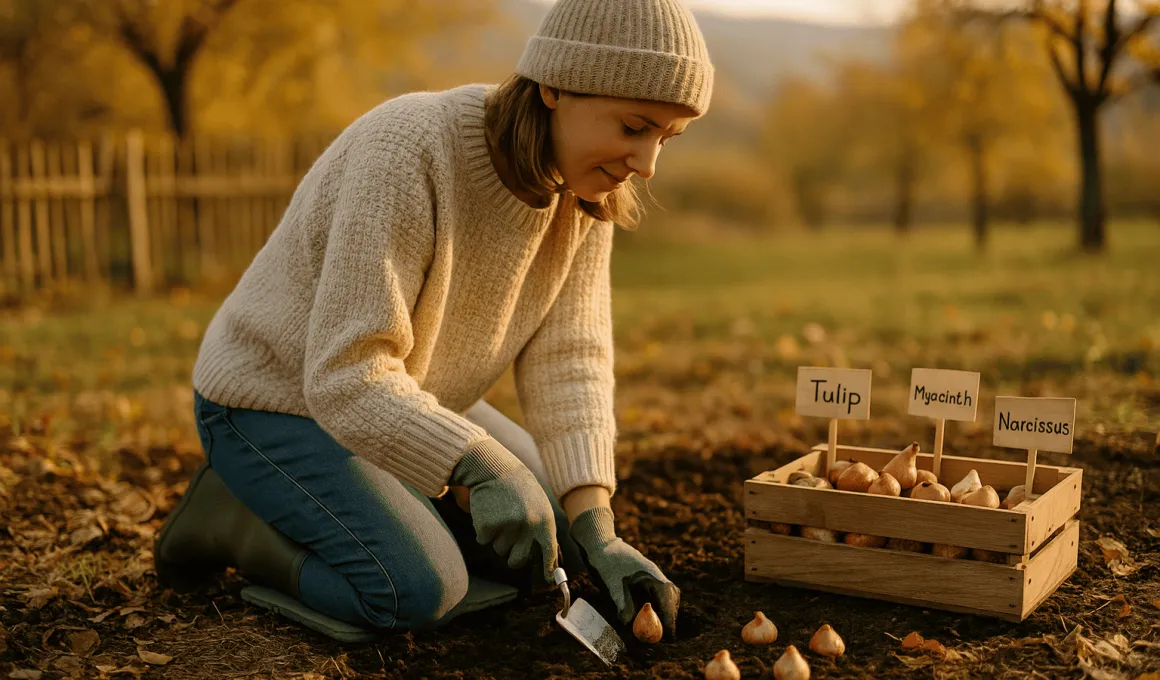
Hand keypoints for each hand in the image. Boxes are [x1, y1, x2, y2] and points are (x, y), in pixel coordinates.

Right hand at [449, 439, 558, 582]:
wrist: (495, 468)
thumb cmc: (520, 490)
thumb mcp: (539, 507)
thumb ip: (543, 532)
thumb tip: (551, 563)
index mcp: (544, 521)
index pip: (548, 554)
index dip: (547, 570)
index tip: (547, 580)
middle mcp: (527, 527)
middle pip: (517, 561)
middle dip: (513, 557)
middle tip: (511, 541)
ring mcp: (506, 527)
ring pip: (499, 551)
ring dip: (497, 539)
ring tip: (500, 516)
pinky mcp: (487, 525)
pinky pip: (483, 541)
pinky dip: (483, 530)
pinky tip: (488, 512)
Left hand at [569, 506, 679, 636]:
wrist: (598, 543)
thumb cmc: (604, 563)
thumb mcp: (612, 587)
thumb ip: (623, 606)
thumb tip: (630, 627)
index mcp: (651, 574)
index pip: (667, 599)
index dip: (669, 619)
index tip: (669, 635)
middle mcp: (654, 573)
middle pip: (671, 597)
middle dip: (669, 615)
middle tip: (664, 633)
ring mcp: (651, 573)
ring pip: (667, 593)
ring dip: (665, 609)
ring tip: (658, 625)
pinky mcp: (645, 575)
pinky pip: (658, 591)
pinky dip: (657, 603)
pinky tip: (648, 613)